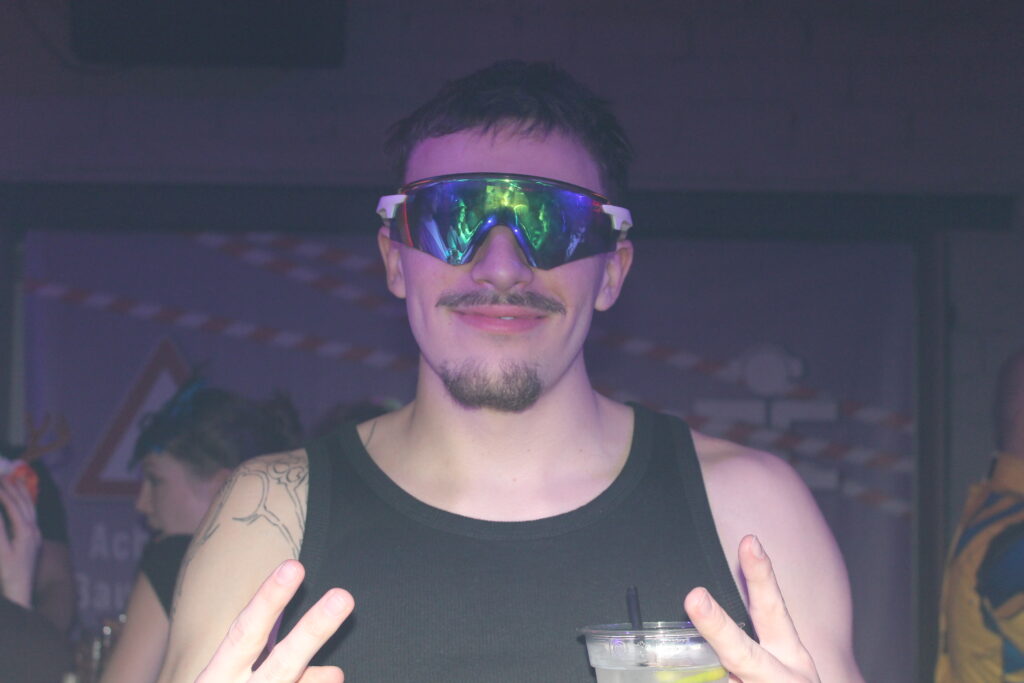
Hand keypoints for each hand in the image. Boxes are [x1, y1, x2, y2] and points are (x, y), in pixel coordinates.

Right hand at [0, 476, 42, 607]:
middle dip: (13, 488)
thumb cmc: (8, 574)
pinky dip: (26, 505)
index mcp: (26, 532)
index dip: (2, 493)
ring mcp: (36, 536)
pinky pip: (31, 516)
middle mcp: (35, 531)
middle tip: (4, 474)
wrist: (21, 593)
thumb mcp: (0, 552)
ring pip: (31, 508)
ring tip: (15, 480)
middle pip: (25, 504)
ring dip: (22, 494)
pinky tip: (21, 502)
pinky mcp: (34, 541)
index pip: (13, 507)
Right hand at [196, 560, 353, 682]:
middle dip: (312, 632)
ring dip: (315, 682)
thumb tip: (330, 671)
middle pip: (281, 664)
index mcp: (218, 678)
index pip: (246, 633)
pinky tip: (327, 682)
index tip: (294, 566)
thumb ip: (271, 665)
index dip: (269, 600)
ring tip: (337, 673)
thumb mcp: (228, 679)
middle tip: (344, 596)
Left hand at [685, 535, 818, 682]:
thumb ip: (742, 648)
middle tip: (694, 596)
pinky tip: (688, 678)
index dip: (761, 575)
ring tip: (706, 631)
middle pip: (743, 653)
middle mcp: (782, 676)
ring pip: (725, 678)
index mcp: (790, 659)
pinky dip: (716, 681)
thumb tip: (699, 612)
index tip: (749, 541)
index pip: (773, 610)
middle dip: (717, 627)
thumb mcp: (779, 668)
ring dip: (715, 675)